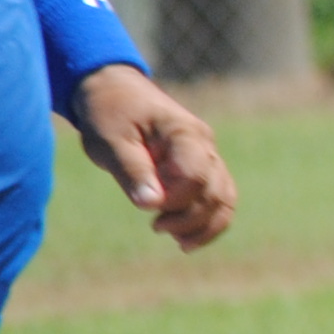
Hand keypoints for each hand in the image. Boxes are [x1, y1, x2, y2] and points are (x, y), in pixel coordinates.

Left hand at [70, 65, 234, 250]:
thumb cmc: (109, 112)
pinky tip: (186, 238)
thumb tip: (151, 205)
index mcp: (185, 133)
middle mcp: (205, 146)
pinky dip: (208, 220)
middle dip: (190, 219)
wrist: (114, 90)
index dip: (176, 200)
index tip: (148, 208)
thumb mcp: (110, 139)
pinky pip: (218, 198)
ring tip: (180, 243)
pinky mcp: (201, 168)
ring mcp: (207, 157)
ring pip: (224, 198)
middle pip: (216, 192)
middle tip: (157, 228)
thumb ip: (133, 170)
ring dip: (206, 225)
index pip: (196, 176)